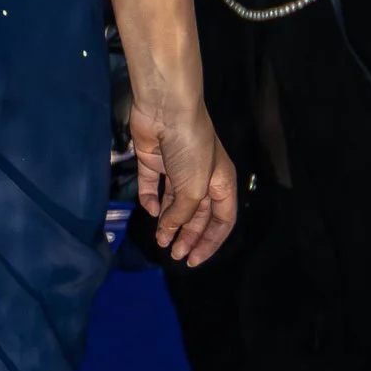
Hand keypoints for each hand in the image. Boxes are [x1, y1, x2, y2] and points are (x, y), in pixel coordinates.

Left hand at [133, 95, 235, 266]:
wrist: (167, 111)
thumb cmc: (191, 150)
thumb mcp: (195, 189)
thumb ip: (182, 214)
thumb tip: (167, 231)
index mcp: (222, 183)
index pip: (222, 220)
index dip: (210, 242)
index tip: (194, 260)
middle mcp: (202, 178)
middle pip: (197, 215)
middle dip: (187, 236)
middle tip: (173, 254)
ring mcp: (177, 169)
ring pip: (174, 204)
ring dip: (168, 223)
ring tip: (159, 241)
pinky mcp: (153, 161)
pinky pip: (153, 186)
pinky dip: (150, 199)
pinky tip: (149, 210)